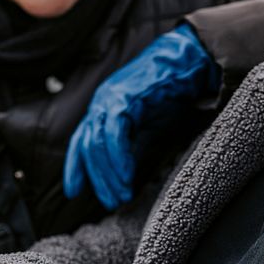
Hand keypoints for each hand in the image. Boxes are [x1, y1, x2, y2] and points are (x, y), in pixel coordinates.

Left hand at [64, 24, 219, 209]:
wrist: (187, 63)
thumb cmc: (169, 92)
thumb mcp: (147, 127)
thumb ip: (132, 148)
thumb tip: (123, 175)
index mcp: (103, 109)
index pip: (81, 142)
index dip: (76, 167)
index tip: (75, 191)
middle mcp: (101, 103)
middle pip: (88, 147)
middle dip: (98, 178)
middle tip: (111, 201)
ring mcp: (109, 99)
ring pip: (97, 143)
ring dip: (109, 172)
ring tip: (122, 194)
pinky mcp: (123, 98)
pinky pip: (114, 134)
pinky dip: (118, 157)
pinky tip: (127, 175)